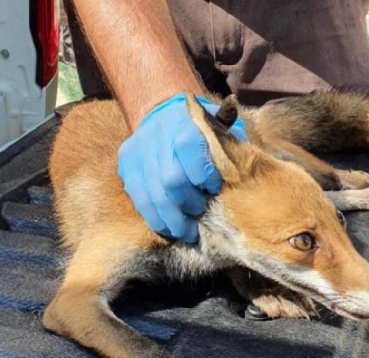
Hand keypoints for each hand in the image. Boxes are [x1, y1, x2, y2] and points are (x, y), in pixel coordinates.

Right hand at [118, 93, 246, 242]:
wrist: (164, 114)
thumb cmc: (203, 128)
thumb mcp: (221, 126)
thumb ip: (231, 142)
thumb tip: (242, 162)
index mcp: (183, 121)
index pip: (188, 146)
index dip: (204, 173)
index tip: (215, 188)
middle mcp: (156, 134)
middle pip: (170, 179)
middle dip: (189, 202)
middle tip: (202, 211)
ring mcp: (138, 151)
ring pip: (153, 196)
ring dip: (173, 219)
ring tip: (189, 232)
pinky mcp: (126, 166)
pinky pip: (140, 201)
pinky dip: (157, 219)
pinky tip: (171, 228)